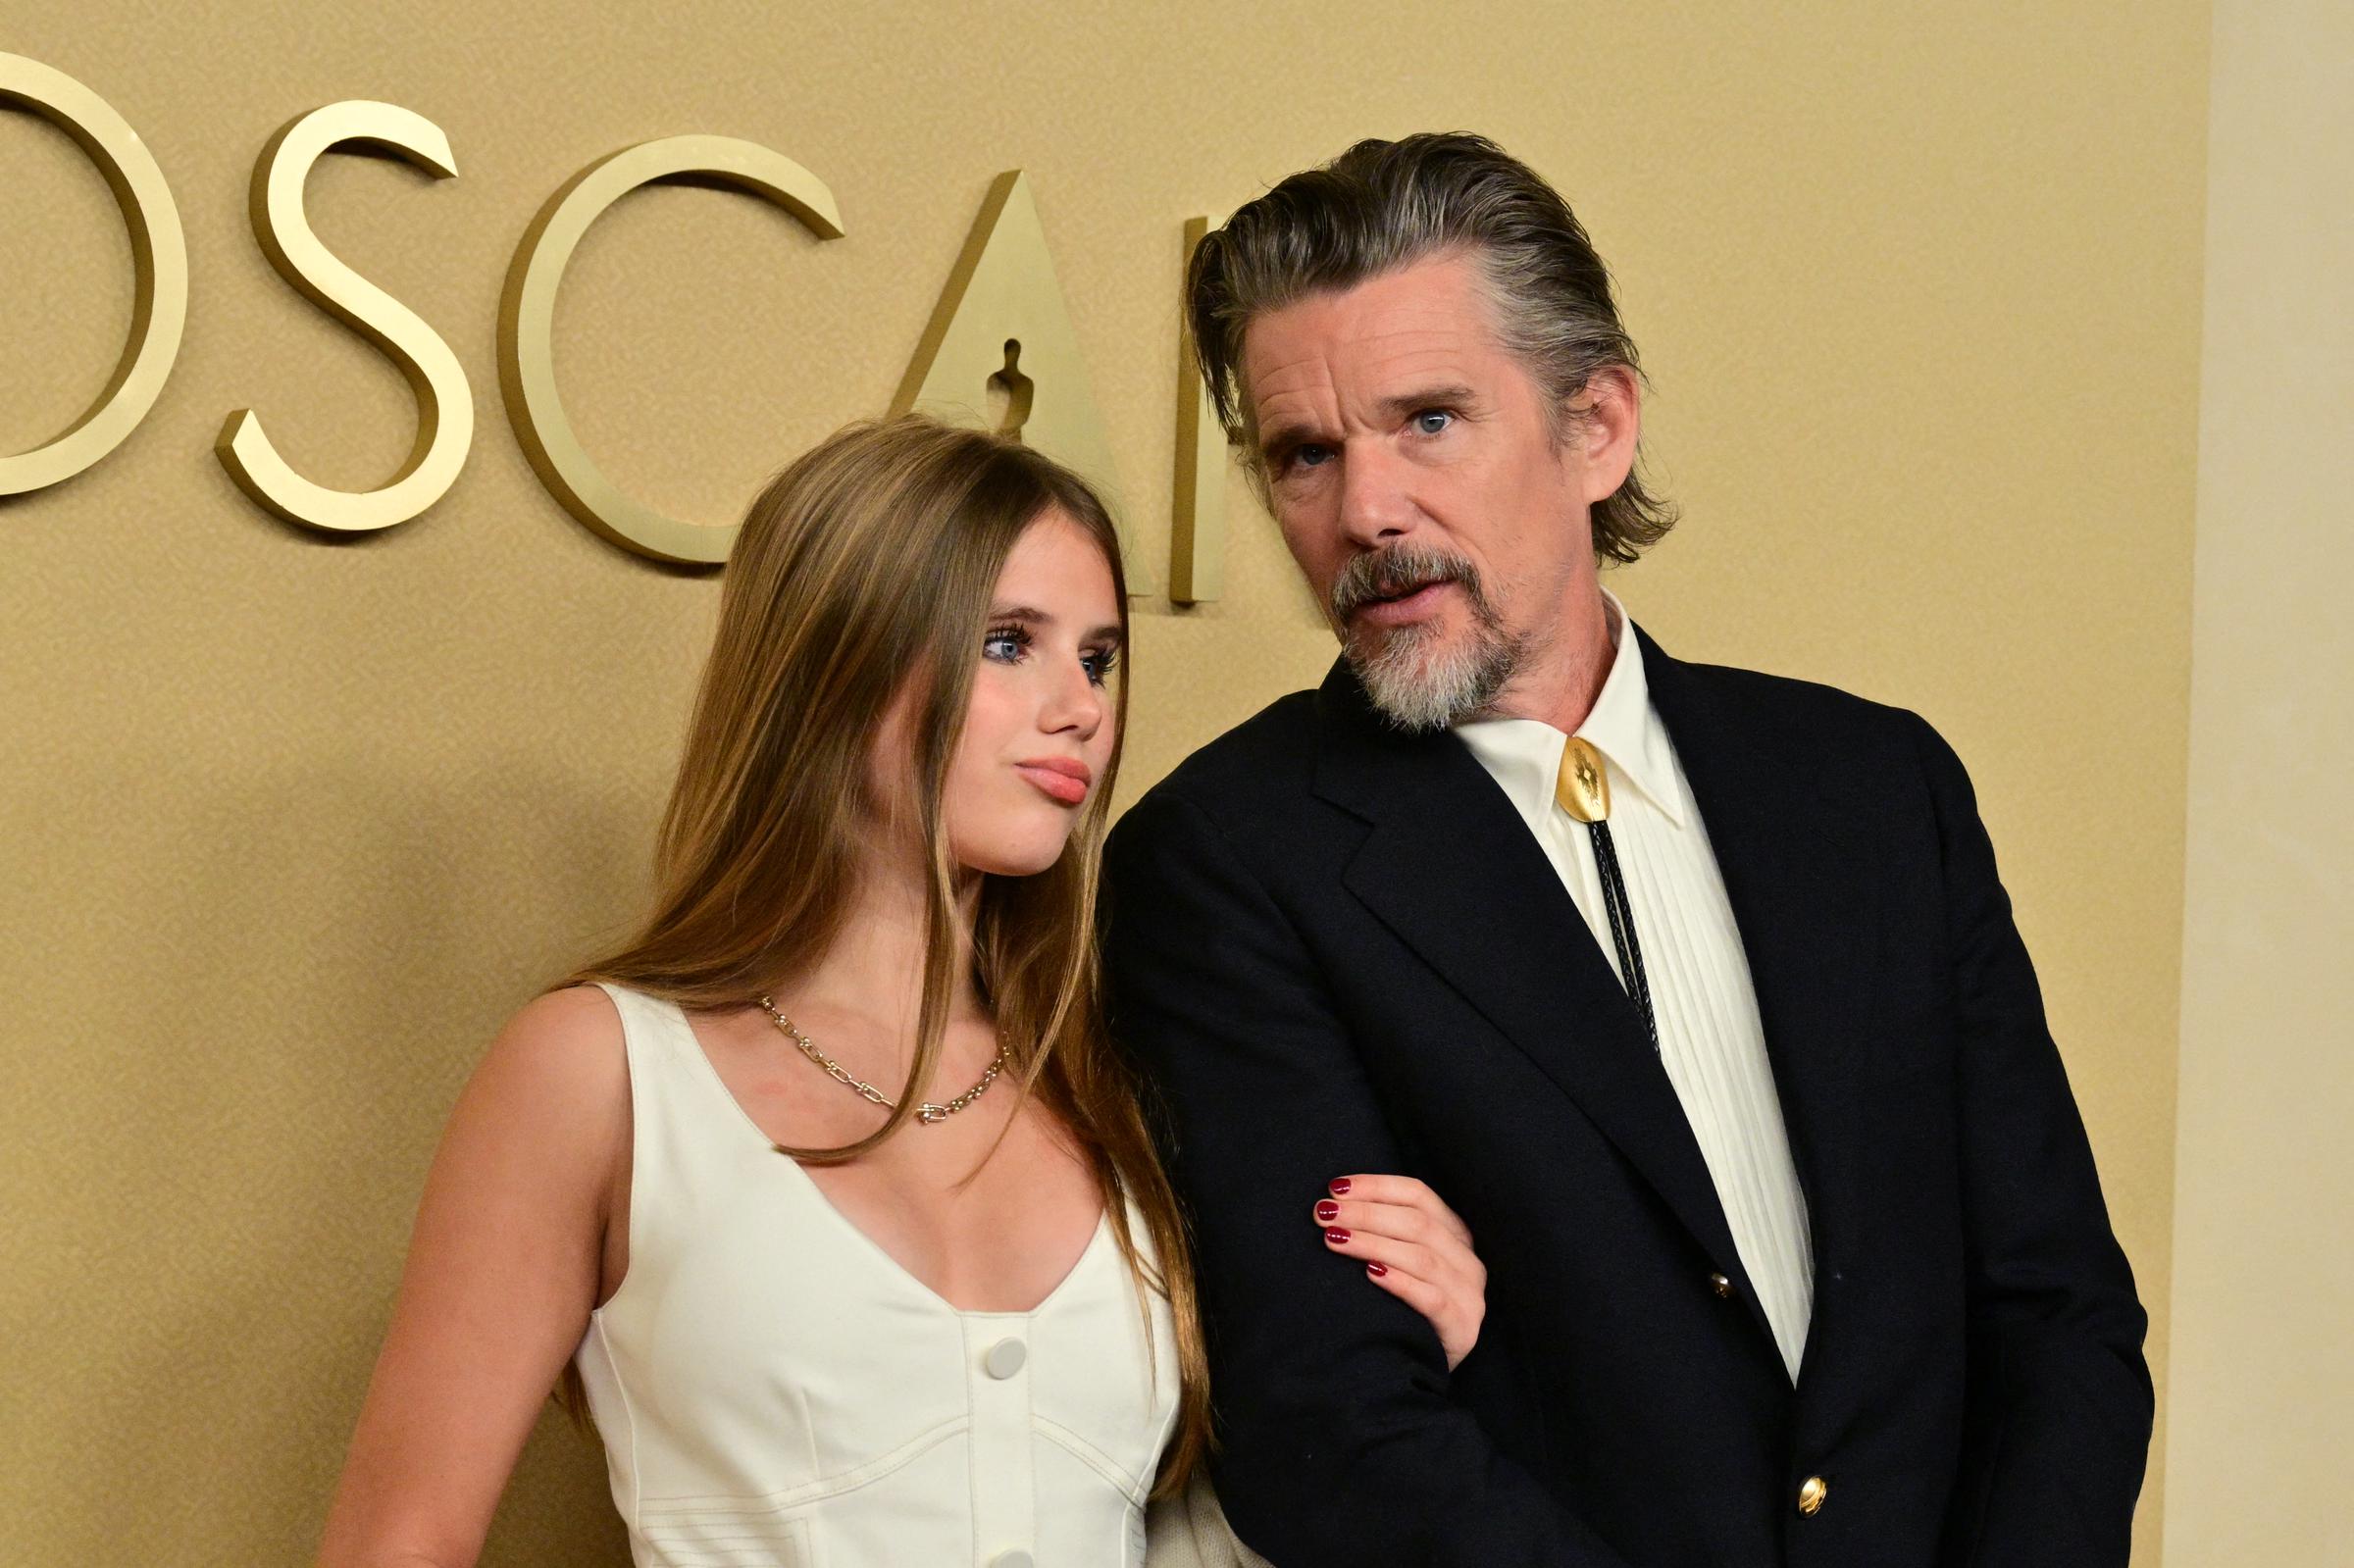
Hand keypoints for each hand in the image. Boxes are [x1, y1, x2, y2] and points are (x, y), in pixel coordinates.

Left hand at [1312, 1174, 1485, 1370]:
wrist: (1418, 1369)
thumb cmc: (1401, 1307)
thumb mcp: (1401, 1262)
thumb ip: (1384, 1231)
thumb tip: (1334, 1201)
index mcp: (1455, 1234)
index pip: (1418, 1195)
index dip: (1376, 1187)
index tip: (1335, 1188)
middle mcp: (1468, 1261)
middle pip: (1417, 1223)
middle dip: (1366, 1214)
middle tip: (1324, 1214)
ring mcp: (1470, 1296)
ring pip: (1421, 1258)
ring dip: (1372, 1243)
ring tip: (1334, 1238)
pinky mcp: (1463, 1329)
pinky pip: (1432, 1300)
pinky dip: (1400, 1283)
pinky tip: (1370, 1274)